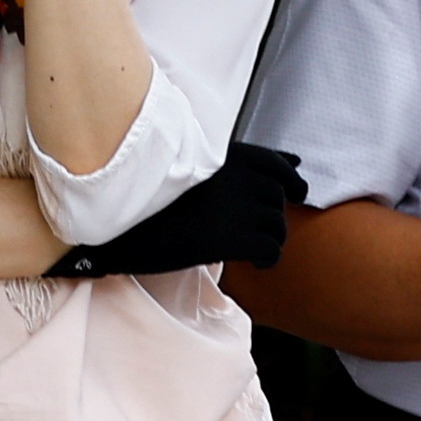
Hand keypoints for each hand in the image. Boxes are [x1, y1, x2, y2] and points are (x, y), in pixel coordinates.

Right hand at [49, 144, 304, 277]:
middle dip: (275, 214)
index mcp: (227, 157)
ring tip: (255, 249)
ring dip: (272, 238)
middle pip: (278, 198)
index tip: (296, 191)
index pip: (277, 164)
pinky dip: (268, 258)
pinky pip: (271, 249)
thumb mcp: (194, 168)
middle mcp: (238, 178)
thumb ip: (236, 163)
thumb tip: (294, 159)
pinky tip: (255, 263)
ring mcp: (238, 208)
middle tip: (261, 228)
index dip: (291, 180)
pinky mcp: (234, 238)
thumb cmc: (153, 198)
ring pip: (278, 225)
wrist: (125, 228)